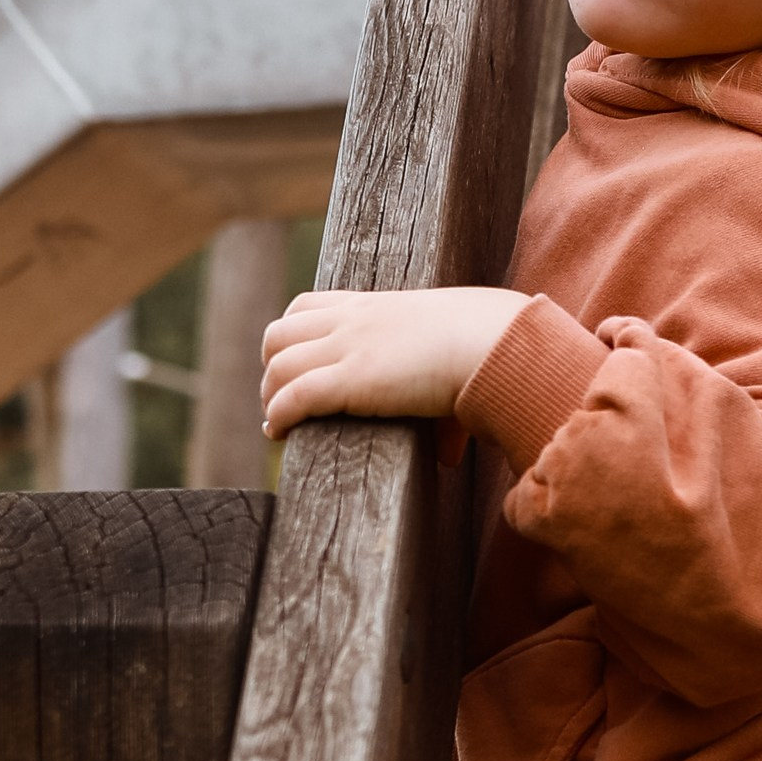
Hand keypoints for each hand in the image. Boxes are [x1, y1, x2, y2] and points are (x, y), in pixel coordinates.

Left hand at [261, 285, 528, 433]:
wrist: (492, 339)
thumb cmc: (485, 345)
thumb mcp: (450, 356)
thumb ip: (442, 398)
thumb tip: (450, 453)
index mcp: (373, 306)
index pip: (307, 308)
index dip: (291, 338)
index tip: (294, 367)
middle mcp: (352, 321)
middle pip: (279, 334)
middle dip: (272, 368)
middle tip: (282, 400)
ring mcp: (348, 348)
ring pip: (278, 365)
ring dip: (270, 395)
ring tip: (276, 423)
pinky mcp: (351, 379)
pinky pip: (294, 395)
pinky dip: (278, 414)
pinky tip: (279, 432)